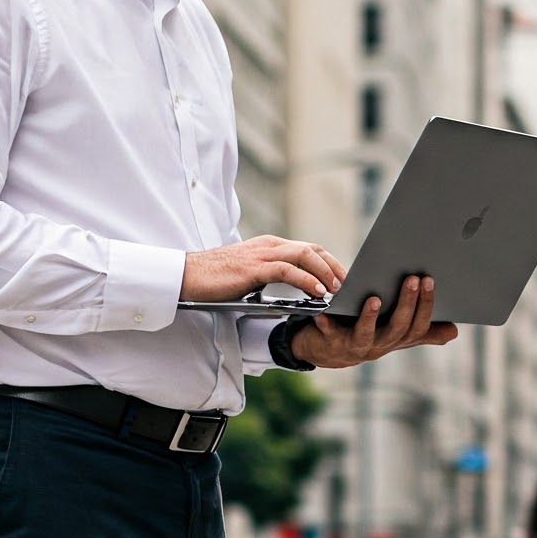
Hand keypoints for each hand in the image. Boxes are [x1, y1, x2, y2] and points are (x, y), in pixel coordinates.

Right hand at [183, 236, 345, 302]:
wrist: (189, 276)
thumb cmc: (217, 278)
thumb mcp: (251, 273)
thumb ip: (272, 274)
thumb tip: (294, 285)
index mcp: (270, 245)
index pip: (308, 248)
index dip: (329, 261)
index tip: (342, 277)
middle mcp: (270, 245)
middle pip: (313, 249)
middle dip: (334, 265)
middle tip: (347, 284)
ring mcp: (263, 254)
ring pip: (305, 256)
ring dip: (326, 272)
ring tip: (337, 289)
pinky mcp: (255, 268)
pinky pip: (289, 271)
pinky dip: (307, 280)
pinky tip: (318, 292)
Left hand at [290, 276, 458, 367]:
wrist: (328, 352)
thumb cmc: (366, 334)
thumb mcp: (397, 333)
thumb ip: (424, 332)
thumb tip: (455, 332)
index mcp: (397, 339)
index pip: (418, 326)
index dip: (426, 305)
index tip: (429, 280)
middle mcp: (380, 345)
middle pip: (398, 327)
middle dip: (407, 303)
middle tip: (412, 279)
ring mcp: (356, 346)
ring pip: (367, 334)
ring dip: (370, 317)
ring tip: (374, 299)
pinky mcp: (332, 342)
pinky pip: (330, 333)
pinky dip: (328, 323)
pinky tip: (324, 311)